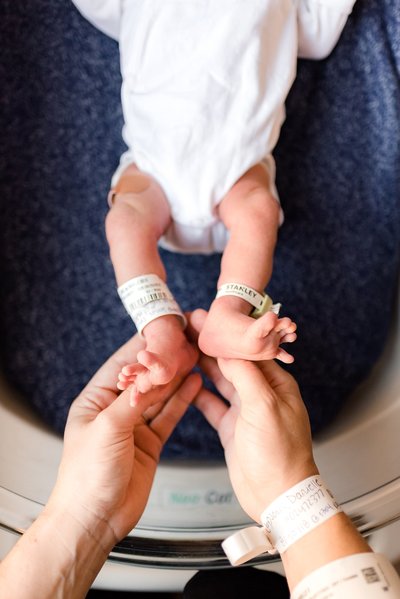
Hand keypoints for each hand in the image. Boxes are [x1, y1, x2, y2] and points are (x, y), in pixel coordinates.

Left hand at [49, 334, 200, 543]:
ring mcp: (134, 426)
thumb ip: (133, 401)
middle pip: (145, 379)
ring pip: (160, 395)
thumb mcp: (108, 429)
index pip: (122, 366)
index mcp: (95, 400)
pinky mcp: (150, 442)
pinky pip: (168, 415)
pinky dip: (182, 400)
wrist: (95, 518)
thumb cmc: (87, 475)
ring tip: (195, 357)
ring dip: (176, 378)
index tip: (163, 331)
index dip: (143, 349)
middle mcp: (115, 410)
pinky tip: (193, 384)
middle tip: (187, 342)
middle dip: (165, 362)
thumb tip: (153, 376)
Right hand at [189, 309, 317, 521]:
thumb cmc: (280, 452)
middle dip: (211, 345)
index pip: (248, 350)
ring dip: (203, 366)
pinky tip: (185, 382)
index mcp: (276, 384)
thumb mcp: (264, 407)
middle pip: (232, 363)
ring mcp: (245, 411)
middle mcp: (261, 393)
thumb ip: (245, 376)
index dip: (226, 335)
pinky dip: (199, 393)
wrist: (277, 495)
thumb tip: (229, 351)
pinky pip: (213, 404)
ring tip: (182, 349)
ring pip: (221, 382)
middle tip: (188, 328)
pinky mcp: (232, 428)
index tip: (206, 320)